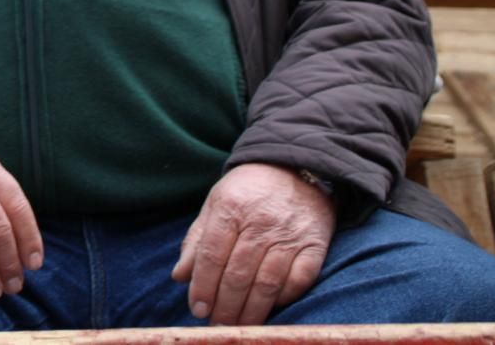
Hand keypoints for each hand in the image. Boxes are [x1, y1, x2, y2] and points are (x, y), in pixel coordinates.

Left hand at [171, 163, 336, 325]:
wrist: (294, 167)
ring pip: (267, 283)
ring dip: (252, 311)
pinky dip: (285, 298)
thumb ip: (197, 240)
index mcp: (230, 209)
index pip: (212, 255)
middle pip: (238, 274)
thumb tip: (179, 276)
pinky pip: (300, 280)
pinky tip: (271, 308)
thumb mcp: (215, 204)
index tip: (197, 309)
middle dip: (225, 307)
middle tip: (218, 326)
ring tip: (240, 328)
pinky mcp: (315, 245)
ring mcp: (289, 235)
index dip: (203, 286)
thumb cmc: (247, 191)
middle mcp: (260, 222)